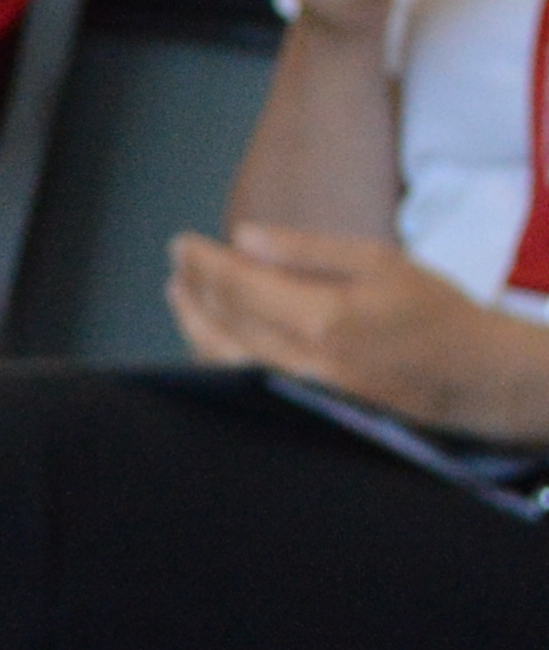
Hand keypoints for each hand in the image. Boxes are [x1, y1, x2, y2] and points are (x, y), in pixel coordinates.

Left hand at [168, 220, 548, 446]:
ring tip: (181, 291)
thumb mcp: (379, 262)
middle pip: (219, 324)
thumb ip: (305, 250)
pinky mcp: (300, 412)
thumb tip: (242, 237)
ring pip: (220, 360)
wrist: (473, 377)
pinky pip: (239, 383)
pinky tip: (209, 331)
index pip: (237, 286)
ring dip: (193, 323)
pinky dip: (214, 354)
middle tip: (177, 262)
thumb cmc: (432, 312)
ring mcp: (297, 394)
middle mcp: (302, 363)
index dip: (202, 263)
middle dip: (191, 289)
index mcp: (323, 319)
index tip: (181, 244)